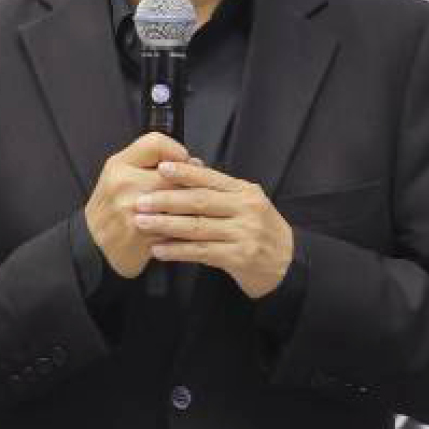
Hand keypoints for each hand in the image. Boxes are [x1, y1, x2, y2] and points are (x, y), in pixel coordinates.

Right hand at [83, 131, 198, 278]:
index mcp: (119, 166)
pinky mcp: (143, 235)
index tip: (183, 162)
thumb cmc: (111, 206)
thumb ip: (151, 161)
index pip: (156, 143)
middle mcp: (124, 185)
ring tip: (192, 208)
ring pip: (181, 201)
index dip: (176, 151)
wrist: (92, 243)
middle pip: (175, 174)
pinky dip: (185, 226)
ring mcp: (133, 210)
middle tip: (195, 188)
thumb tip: (192, 163)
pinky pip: (176, 226)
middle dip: (191, 182)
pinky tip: (184, 226)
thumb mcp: (120, 173)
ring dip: (192, 205)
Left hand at [132, 160, 294, 298]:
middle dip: (167, 200)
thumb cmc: (260, 230)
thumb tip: (189, 165)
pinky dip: (178, 250)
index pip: (211, 178)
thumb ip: (220, 189)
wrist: (288, 263)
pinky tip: (158, 250)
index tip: (160, 169)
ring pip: (198, 227)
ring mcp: (244, 234)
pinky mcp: (239, 257)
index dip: (185, 173)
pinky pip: (202, 252)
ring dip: (166, 225)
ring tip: (142, 223)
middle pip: (200, 201)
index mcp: (246, 192)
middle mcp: (247, 210)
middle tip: (141, 200)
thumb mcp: (247, 203)